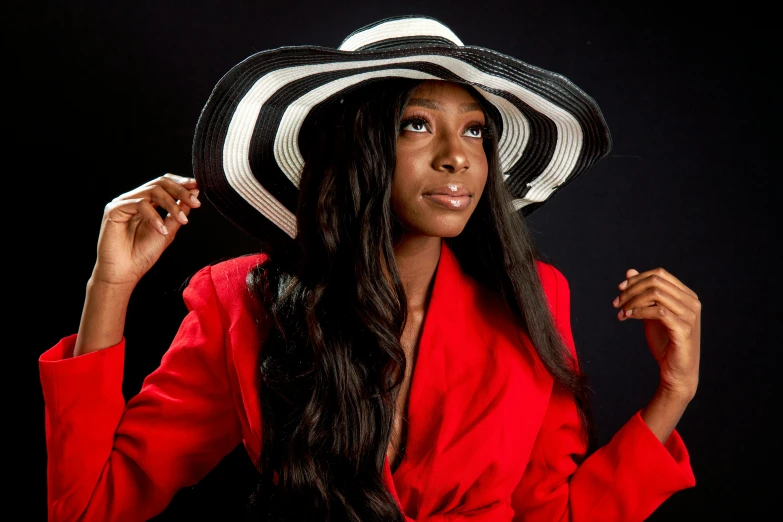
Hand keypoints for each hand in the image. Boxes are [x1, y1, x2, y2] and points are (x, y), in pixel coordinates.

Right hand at [92, 173, 200, 287]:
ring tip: (181, 220)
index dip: (181, 183)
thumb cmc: (142, 254)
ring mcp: (123, 203)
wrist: (125, 273)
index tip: (198, 187)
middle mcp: (133, 199)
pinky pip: (140, 204)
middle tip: (195, 202)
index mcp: (145, 202)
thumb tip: (194, 192)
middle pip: (159, 182)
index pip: (164, 184)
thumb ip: (179, 212)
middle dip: (180, 191)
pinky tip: (162, 230)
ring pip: (152, 191)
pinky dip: (155, 217)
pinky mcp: (114, 210)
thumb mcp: (168, 231)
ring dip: (171, 204)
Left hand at [613, 268, 700, 399]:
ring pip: (656, 294)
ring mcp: (690, 315)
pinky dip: (639, 311)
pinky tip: (628, 317)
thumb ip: (643, 294)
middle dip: (631, 289)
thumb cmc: (665, 342)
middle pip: (656, 281)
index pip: (660, 274)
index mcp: (686, 295)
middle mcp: (692, 302)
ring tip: (621, 312)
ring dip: (633, 301)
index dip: (637, 279)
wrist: (676, 371)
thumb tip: (630, 271)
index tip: (620, 289)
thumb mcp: (650, 314)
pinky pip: (658, 311)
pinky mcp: (684, 329)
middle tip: (617, 303)